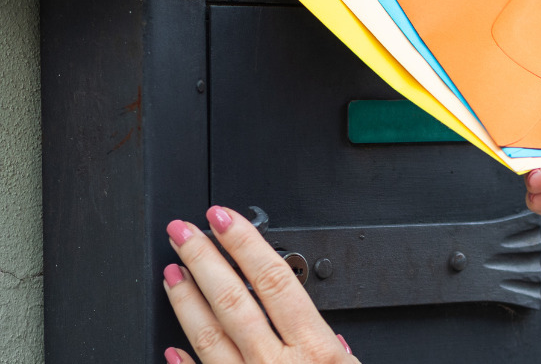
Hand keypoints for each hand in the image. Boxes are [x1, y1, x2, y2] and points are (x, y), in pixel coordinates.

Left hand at [162, 206, 359, 363]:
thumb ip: (340, 357)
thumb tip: (337, 341)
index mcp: (313, 349)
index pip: (273, 281)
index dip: (244, 245)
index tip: (223, 219)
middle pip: (234, 300)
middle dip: (204, 259)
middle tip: (183, 232)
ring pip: (209, 336)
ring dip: (186, 300)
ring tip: (173, 271)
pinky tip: (171, 346)